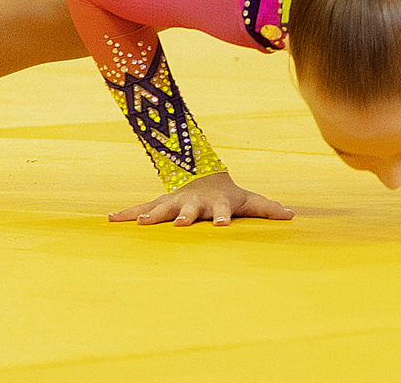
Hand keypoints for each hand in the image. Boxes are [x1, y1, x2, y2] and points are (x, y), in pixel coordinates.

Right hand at [109, 172, 293, 227]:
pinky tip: (109, 218)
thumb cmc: (229, 195)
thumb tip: (292, 215)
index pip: (222, 212)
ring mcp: (175, 202)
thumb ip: (268, 208)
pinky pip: (140, 208)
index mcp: (217, 204)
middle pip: (189, 210)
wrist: (203, 175)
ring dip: (151, 215)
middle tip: (179, 224)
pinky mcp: (160, 204)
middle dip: (183, 216)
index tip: (222, 225)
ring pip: (162, 209)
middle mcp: (194, 203)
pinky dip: (126, 213)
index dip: (223, 218)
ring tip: (140, 223)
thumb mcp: (249, 200)